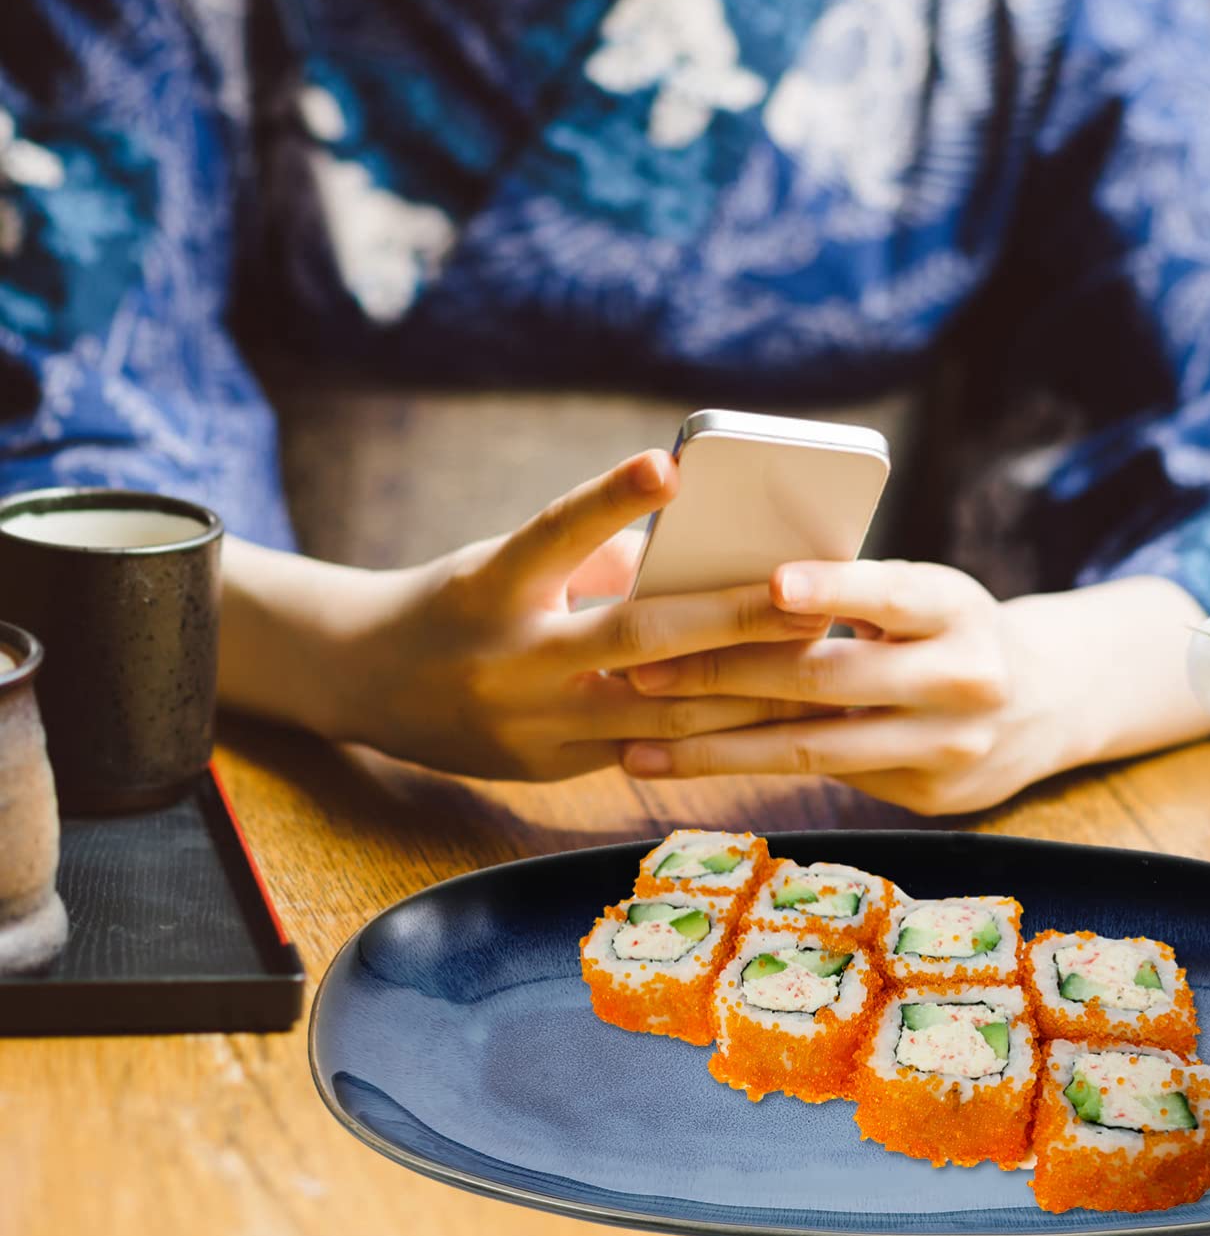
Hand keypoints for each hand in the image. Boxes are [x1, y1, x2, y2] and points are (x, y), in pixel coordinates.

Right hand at [221, 451, 827, 780]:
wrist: (366, 681)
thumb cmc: (461, 599)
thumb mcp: (508, 560)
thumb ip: (600, 557)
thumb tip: (709, 559)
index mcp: (490, 587)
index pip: (555, 534)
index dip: (610, 500)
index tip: (670, 464)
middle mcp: (507, 661)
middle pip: (635, 641)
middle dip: (733, 620)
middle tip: (810, 596)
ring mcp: (527, 728)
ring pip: (659, 714)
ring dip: (745, 691)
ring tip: (819, 662)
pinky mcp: (546, 771)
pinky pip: (647, 751)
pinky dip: (711, 732)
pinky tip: (776, 719)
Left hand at [616, 565, 1209, 814]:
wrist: (1045, 699)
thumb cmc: (948, 624)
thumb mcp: (924, 593)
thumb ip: (852, 594)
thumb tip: (728, 585)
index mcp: (957, 606)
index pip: (891, 594)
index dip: (833, 588)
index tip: (771, 583)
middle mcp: (964, 679)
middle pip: (830, 680)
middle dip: (726, 676)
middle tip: (640, 670)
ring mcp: (949, 747)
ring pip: (815, 748)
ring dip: (716, 745)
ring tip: (636, 741)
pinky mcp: (927, 797)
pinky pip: (820, 780)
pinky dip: (745, 768)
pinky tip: (682, 765)